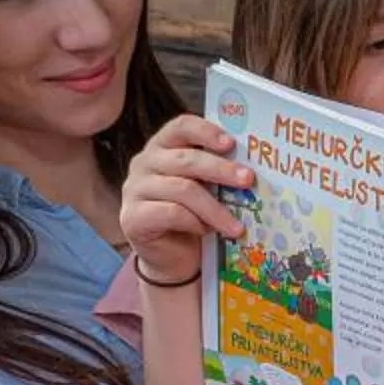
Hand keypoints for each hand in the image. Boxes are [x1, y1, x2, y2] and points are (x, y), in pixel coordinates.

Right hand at [120, 114, 254, 286]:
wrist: (172, 257)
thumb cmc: (193, 216)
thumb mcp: (207, 188)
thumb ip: (218, 172)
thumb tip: (251, 168)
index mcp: (163, 147)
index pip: (181, 126)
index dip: (206, 131)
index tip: (231, 143)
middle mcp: (144, 163)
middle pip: (185, 159)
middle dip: (221, 169)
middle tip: (248, 180)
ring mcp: (135, 190)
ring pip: (182, 189)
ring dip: (215, 208)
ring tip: (236, 226)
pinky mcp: (132, 217)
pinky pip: (171, 214)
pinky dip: (194, 222)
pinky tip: (206, 232)